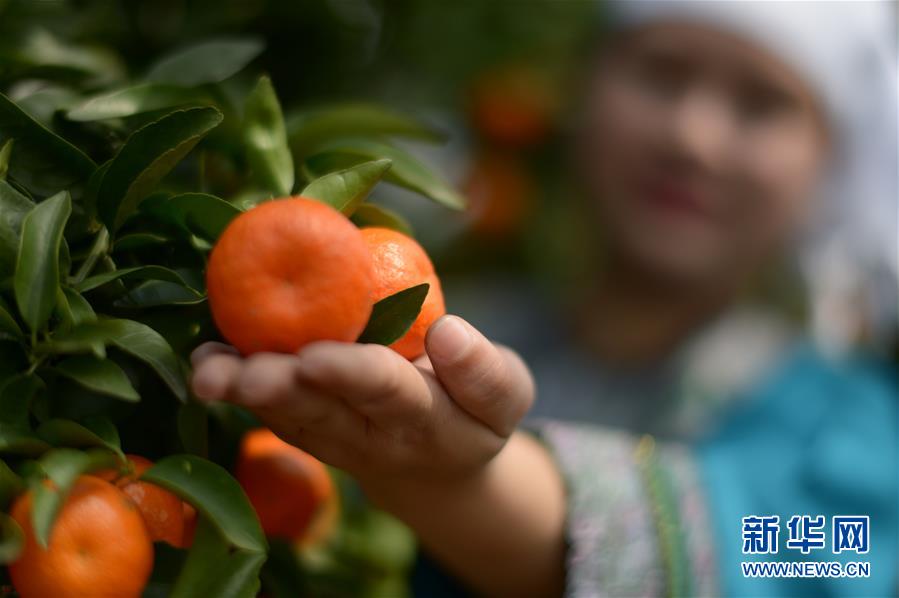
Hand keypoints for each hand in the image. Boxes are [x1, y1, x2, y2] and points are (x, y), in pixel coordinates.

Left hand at [190, 315, 534, 488]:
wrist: (439, 462)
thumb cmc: (473, 410)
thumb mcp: (505, 394)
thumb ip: (484, 372)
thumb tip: (448, 332)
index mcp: (429, 422)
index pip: (391, 394)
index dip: (354, 375)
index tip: (316, 356)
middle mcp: (373, 438)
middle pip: (324, 413)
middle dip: (283, 389)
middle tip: (245, 371)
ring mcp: (334, 440)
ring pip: (288, 416)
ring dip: (245, 392)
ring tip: (208, 371)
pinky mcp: (308, 432)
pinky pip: (272, 411)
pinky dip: (236, 386)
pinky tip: (206, 360)